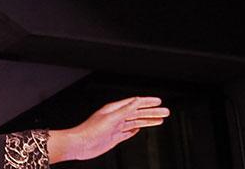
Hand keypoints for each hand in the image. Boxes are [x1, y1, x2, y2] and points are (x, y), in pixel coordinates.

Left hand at [48, 97, 169, 162]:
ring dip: (147, 121)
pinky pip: (127, 132)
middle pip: (138, 113)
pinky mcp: (113, 137)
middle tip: (165, 112)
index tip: (159, 101)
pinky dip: (135, 130)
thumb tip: (137, 100)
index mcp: (115, 109)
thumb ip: (125, 110)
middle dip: (152, 112)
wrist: (79, 144)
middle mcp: (116, 117)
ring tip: (159, 120)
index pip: (135, 103)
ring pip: (135, 122)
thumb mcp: (111, 118)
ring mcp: (115, 127)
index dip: (147, 102)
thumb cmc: (90, 130)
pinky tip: (140, 129)